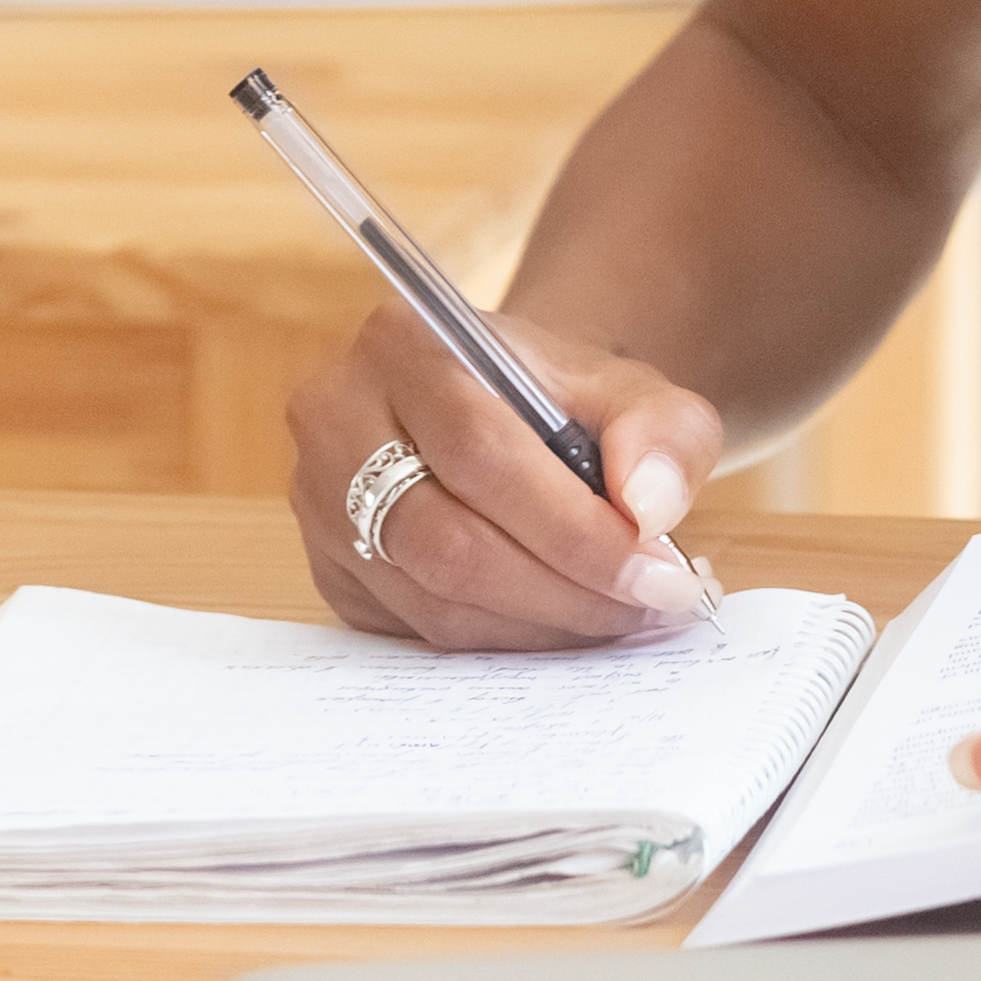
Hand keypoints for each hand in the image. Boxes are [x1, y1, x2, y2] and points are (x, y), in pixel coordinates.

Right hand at [285, 301, 728, 651]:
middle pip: (445, 536)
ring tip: (615, 618)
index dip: (572, 527)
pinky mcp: (331, 568)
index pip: (480, 452)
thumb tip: (650, 507)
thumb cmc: (566, 402)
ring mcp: (319, 500)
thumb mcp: (631, 391)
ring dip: (535, 624)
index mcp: (404, 341)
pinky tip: (560, 624)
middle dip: (560, 588)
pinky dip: (500, 639)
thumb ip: (660, 431)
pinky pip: (414, 628)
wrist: (509, 415)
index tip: (655, 573)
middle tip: (644, 608)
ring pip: (430, 595)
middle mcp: (336, 416)